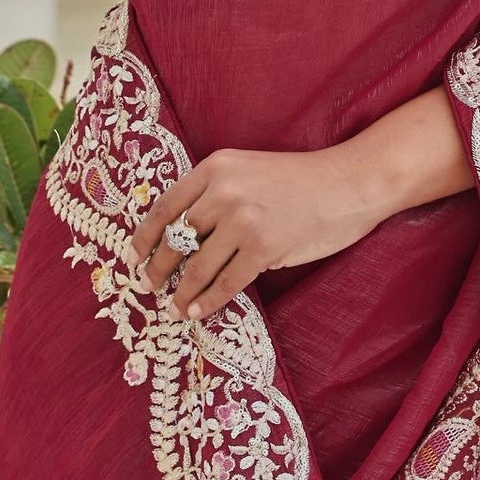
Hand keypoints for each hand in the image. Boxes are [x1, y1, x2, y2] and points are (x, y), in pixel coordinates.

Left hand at [128, 142, 386, 322]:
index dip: (144, 236)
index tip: (133, 256)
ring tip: (174, 308)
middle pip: (175, 238)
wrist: (346, 183)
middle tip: (148, 286)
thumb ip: (214, 193)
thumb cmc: (297, 180)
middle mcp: (224, 191)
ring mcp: (243, 220)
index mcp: (215, 167)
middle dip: (158, 268)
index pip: (165, 205)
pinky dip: (208, 301)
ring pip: (197, 266)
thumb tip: (179, 235)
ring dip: (181, 293)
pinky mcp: (264, 247)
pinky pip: (226, 283)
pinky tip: (199, 311)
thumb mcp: (246, 170)